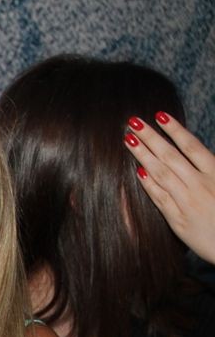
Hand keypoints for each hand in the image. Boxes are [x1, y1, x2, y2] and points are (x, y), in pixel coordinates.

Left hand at [125, 112, 214, 262]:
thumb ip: (207, 169)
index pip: (192, 146)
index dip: (175, 130)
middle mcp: (201, 186)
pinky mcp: (178, 221)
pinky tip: (137, 171)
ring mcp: (188, 203)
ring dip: (143, 155)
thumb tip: (192, 153)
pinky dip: (149, 184)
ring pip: (162, 174)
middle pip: (171, 157)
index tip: (160, 115)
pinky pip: (160, 199)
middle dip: (151, 137)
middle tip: (133, 122)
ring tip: (129, 140)